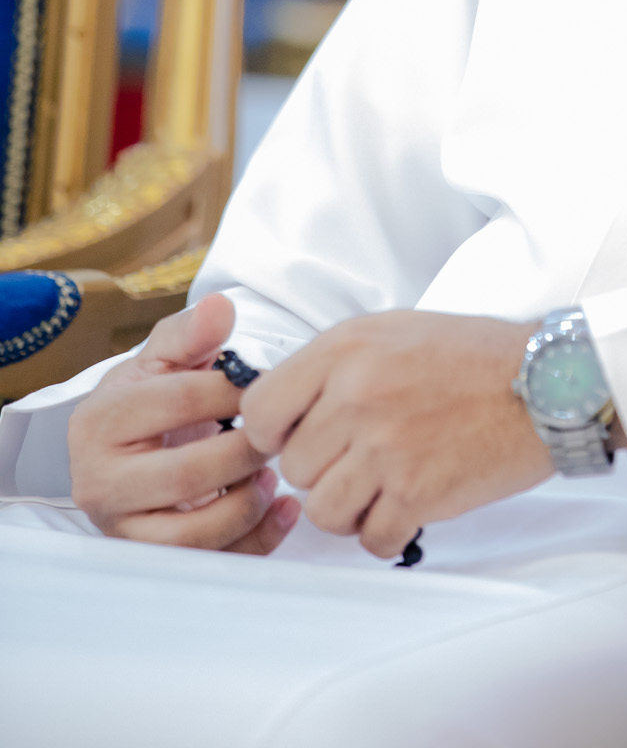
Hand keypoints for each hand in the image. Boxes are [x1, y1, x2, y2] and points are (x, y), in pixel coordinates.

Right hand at [68, 293, 299, 552]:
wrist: (130, 447)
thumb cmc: (152, 398)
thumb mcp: (164, 357)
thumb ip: (191, 332)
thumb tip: (221, 307)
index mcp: (99, 421)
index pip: (178, 402)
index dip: (234, 391)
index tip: (269, 384)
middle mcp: (98, 482)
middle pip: (187, 474)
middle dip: (247, 452)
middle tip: (280, 434)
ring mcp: (122, 528)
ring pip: (192, 535)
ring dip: (248, 503)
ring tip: (274, 473)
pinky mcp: (150, 561)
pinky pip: (208, 564)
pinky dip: (256, 541)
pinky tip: (283, 509)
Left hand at [241, 312, 550, 558]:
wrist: (547, 382)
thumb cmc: (474, 356)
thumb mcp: (393, 331)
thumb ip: (334, 365)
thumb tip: (282, 409)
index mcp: (346, 349)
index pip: (259, 411)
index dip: (274, 433)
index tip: (299, 438)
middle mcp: (357, 395)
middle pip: (294, 467)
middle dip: (324, 470)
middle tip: (364, 458)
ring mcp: (385, 447)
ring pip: (323, 511)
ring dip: (351, 507)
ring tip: (386, 484)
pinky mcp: (416, 494)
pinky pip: (369, 539)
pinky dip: (387, 531)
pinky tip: (411, 504)